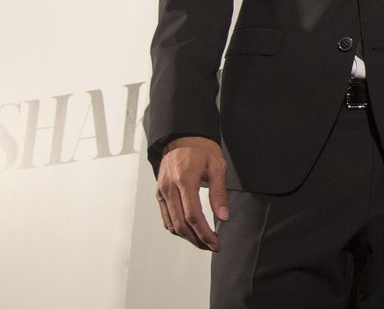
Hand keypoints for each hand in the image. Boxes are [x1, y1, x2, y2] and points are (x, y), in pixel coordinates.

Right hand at [155, 136, 228, 250]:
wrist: (183, 136)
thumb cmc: (202, 149)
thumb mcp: (217, 166)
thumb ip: (219, 194)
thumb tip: (223, 217)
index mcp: (184, 180)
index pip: (193, 216)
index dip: (205, 233)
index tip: (216, 243)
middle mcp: (169, 188)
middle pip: (181, 224)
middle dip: (197, 240)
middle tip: (212, 246)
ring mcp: (161, 191)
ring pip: (171, 224)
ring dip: (187, 237)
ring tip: (203, 242)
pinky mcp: (159, 193)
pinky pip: (166, 217)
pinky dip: (177, 228)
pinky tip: (189, 231)